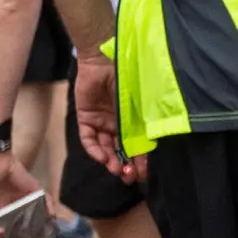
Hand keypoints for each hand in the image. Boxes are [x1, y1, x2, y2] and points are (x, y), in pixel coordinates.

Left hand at [72, 49, 141, 183]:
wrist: (104, 61)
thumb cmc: (129, 79)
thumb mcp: (141, 106)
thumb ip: (144, 126)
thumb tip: (152, 150)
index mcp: (134, 121)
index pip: (137, 146)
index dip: (140, 161)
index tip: (143, 175)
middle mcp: (118, 124)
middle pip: (120, 150)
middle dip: (124, 165)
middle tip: (127, 177)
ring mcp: (102, 122)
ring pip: (105, 147)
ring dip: (110, 160)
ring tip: (115, 169)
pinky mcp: (86, 119)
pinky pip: (89, 139)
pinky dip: (94, 150)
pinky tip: (101, 157)